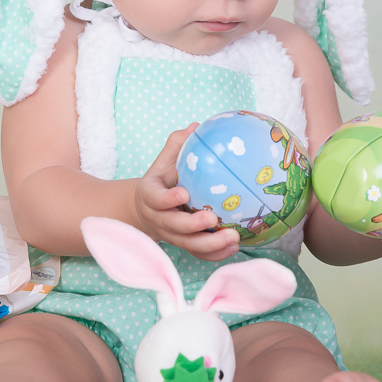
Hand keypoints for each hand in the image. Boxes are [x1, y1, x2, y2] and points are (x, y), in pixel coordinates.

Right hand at [133, 124, 239, 261]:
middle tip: (212, 220)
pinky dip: (215, 254)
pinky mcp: (183, 245)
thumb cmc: (162, 179)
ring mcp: (170, 235)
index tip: (184, 193)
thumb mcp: (163, 162)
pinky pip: (198, 254)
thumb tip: (197, 126)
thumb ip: (177, 146)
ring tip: (233, 238)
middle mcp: (158, 219)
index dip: (168, 199)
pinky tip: (234, 247)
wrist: (147, 209)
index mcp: (150, 196)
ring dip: (210, 245)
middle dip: (192, 226)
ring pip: (187, 245)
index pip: (155, 198)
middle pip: (173, 227)